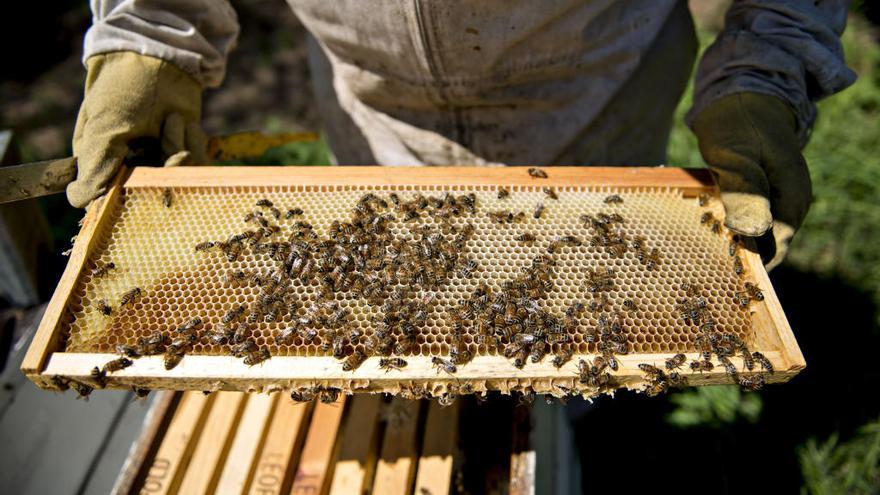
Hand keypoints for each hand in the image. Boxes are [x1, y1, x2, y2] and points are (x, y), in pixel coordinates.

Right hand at [67, 51, 205, 207]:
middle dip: (165, 166)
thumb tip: (79, 202)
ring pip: (179, 180)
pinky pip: (197, 165)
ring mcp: (160, 163)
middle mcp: (131, 170)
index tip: (140, 179)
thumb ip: (95, 167)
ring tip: (172, 118)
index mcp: (101, 166)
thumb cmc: (124, 92)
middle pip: (153, 195)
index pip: (111, 202)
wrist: (161, 61)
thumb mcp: (105, 130)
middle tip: (168, 134)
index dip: (128, 198)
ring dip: (178, 145)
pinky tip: (184, 122)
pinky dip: (193, 141)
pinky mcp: (186, 153)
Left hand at [692, 93, 810, 269]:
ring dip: (731, 242)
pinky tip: (702, 228)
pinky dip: (728, 225)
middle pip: (767, 244)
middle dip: (738, 256)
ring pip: (756, 233)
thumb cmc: (738, 123)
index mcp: (793, 198)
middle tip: (700, 266)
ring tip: (697, 251)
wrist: (740, 96)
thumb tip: (753, 233)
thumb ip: (745, 193)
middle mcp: (790, 203)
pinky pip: (747, 218)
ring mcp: (777, 198)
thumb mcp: (736, 156)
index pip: (776, 247)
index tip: (718, 274)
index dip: (749, 263)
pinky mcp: (761, 193)